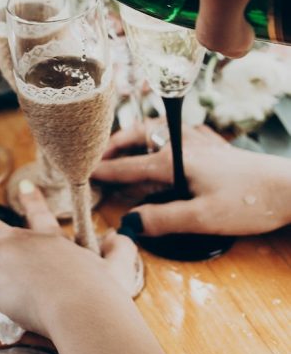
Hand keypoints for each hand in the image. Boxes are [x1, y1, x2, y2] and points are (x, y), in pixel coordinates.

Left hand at [0, 182, 137, 338]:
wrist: (82, 308)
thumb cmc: (100, 294)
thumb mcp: (115, 269)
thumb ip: (119, 251)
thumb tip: (122, 236)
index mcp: (50, 240)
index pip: (39, 215)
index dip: (31, 200)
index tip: (24, 187)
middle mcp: (21, 241)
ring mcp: (1, 256)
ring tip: (23, 307)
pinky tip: (14, 317)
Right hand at [94, 123, 290, 236]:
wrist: (290, 188)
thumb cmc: (249, 202)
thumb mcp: (204, 219)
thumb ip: (163, 220)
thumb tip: (128, 223)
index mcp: (172, 160)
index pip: (128, 166)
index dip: (103, 171)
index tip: (82, 173)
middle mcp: (180, 145)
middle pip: (137, 136)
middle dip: (114, 144)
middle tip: (99, 155)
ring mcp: (198, 141)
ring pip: (155, 131)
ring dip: (135, 137)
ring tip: (123, 149)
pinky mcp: (213, 146)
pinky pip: (174, 133)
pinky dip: (158, 137)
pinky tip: (163, 145)